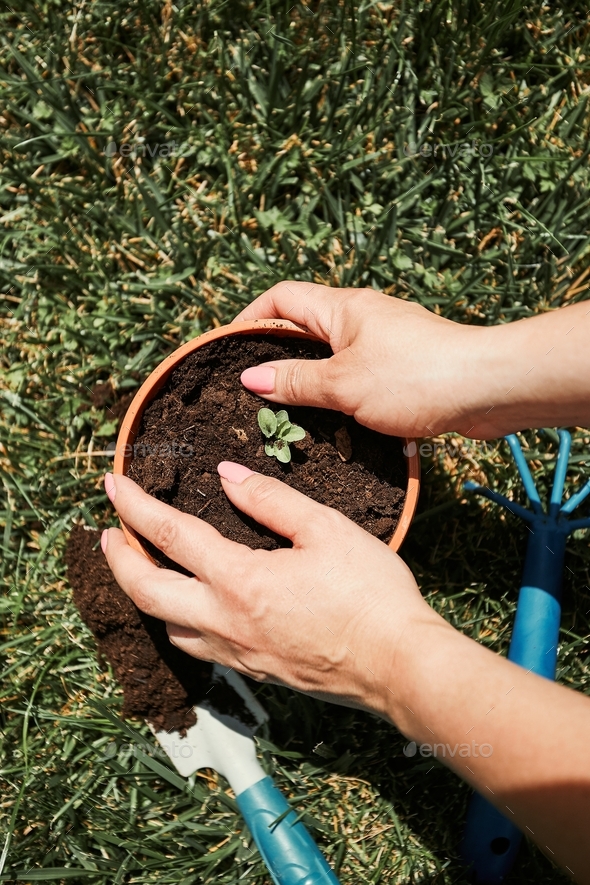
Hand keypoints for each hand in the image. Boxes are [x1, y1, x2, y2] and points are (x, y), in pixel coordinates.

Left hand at [101, 464, 434, 719]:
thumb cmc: (371, 596)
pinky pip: (197, 646)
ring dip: (144, 594)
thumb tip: (229, 479)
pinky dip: (178, 620)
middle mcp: (226, 622)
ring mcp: (237, 653)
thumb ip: (272, 501)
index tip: (113, 485)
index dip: (134, 506)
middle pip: (146, 592)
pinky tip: (192, 608)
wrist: (399, 665)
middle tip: (106, 534)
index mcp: (240, 581)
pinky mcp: (255, 671)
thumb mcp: (327, 530)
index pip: (169, 535)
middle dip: (117, 559)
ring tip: (143, 567)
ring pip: (167, 626)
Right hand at [234, 281, 489, 437]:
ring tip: (286, 410)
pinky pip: (357, 374)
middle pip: (304, 327)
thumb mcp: (343, 383)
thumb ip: (296, 381)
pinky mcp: (404, 366)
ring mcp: (385, 341)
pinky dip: (339, 392)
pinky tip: (333, 420)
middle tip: (251, 388)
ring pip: (332, 355)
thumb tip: (250, 377)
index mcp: (342, 308)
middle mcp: (362, 317)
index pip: (281, 298)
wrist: (487, 387)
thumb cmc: (415, 377)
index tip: (228, 348)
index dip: (250, 318)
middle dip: (276, 354)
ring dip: (309, 379)